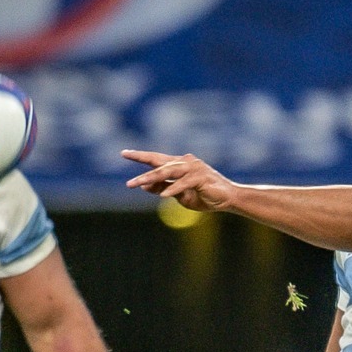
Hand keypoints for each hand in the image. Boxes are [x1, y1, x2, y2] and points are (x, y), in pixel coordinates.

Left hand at [123, 149, 240, 212]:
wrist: (227, 199)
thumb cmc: (203, 195)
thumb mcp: (178, 195)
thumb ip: (162, 188)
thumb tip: (143, 186)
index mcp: (178, 164)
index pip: (156, 159)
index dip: (140, 156)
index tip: (124, 153)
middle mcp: (185, 162)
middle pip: (159, 163)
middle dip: (142, 170)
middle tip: (128, 181)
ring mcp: (194, 168)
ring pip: (168, 171)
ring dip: (152, 178)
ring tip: (137, 184)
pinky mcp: (201, 177)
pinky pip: (184, 183)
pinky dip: (173, 188)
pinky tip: (163, 196)